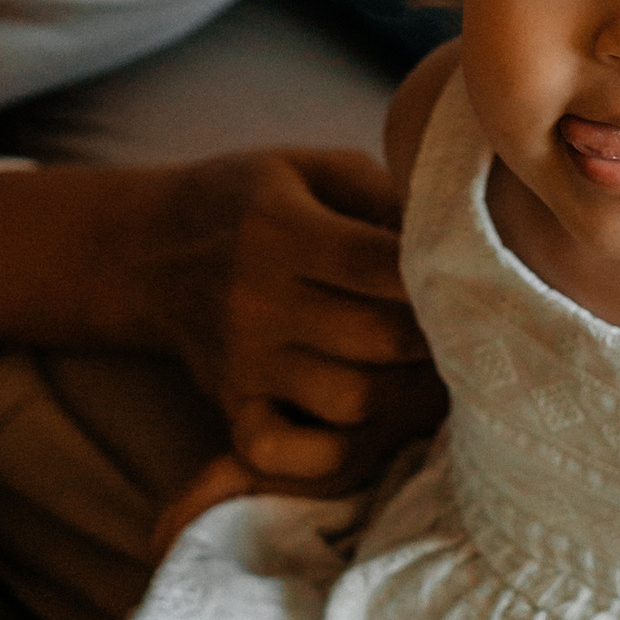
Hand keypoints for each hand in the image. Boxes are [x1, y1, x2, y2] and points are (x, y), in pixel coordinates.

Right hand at [128, 147, 441, 496]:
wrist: (145, 251)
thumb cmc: (247, 200)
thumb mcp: (309, 168)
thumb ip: (382, 194)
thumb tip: (456, 238)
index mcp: (279, 228)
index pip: (382, 264)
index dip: (442, 274)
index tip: (475, 274)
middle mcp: (256, 300)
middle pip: (379, 338)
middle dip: (440, 335)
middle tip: (469, 328)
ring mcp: (243, 360)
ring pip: (352, 400)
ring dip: (405, 390)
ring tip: (426, 367)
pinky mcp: (232, 404)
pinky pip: (288, 452)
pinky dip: (336, 447)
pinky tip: (369, 416)